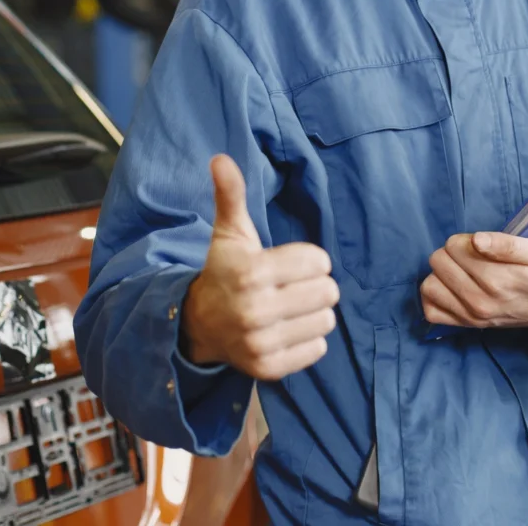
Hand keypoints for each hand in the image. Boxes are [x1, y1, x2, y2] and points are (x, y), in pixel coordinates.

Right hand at [181, 154, 339, 379]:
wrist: (199, 324)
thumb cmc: (224, 269)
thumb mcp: (229, 231)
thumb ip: (231, 194)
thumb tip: (220, 158)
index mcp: (251, 272)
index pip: (318, 262)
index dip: (310, 259)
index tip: (291, 263)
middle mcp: (255, 310)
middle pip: (328, 292)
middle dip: (316, 285)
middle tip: (293, 286)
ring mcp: (261, 343)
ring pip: (327, 321)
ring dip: (315, 312)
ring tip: (292, 306)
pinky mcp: (269, 368)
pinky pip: (317, 349)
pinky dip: (308, 338)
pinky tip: (288, 328)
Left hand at [420, 232, 527, 332]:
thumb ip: (509, 244)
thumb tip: (477, 240)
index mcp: (499, 280)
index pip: (455, 246)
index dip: (466, 239)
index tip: (482, 245)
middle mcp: (481, 301)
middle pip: (439, 261)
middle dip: (453, 253)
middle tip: (474, 257)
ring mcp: (471, 316)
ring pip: (430, 284)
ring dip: (442, 274)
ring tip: (462, 271)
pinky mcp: (465, 325)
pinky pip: (431, 310)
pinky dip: (436, 296)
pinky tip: (451, 287)